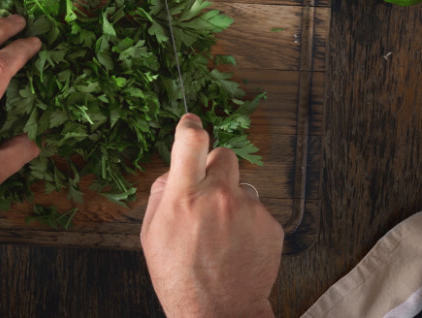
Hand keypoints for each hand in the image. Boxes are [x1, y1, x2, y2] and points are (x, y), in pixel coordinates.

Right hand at [140, 114, 283, 317]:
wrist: (219, 314)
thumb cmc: (180, 277)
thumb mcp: (151, 234)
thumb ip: (162, 194)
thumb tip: (175, 171)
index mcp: (185, 197)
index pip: (191, 141)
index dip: (190, 126)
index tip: (191, 122)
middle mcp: (219, 197)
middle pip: (224, 154)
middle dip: (214, 168)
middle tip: (207, 195)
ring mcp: (249, 210)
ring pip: (241, 186)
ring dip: (231, 200)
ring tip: (221, 234)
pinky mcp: (270, 225)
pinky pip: (256, 209)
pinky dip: (247, 222)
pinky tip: (237, 245)